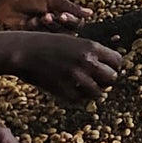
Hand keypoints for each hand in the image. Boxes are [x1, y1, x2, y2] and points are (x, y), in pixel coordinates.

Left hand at [0, 0, 92, 30]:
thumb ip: (71, 8)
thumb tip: (90, 14)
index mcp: (62, 11)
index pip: (77, 22)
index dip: (72, 20)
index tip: (63, 15)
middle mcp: (55, 22)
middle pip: (67, 31)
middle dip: (57, 24)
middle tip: (47, 16)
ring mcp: (43, 31)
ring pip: (54, 35)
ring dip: (47, 26)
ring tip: (39, 16)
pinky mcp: (32, 37)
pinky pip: (41, 38)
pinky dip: (37, 28)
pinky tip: (30, 20)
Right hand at [0, 32, 124, 103]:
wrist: (24, 50)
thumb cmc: (48, 44)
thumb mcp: (73, 42)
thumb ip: (89, 53)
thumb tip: (104, 68)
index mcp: (91, 47)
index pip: (117, 61)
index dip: (113, 67)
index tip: (106, 70)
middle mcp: (87, 61)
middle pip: (112, 78)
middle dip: (106, 81)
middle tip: (97, 81)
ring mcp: (76, 77)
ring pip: (98, 93)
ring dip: (93, 92)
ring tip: (85, 88)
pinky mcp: (64, 90)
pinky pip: (80, 100)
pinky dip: (78, 98)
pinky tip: (71, 91)